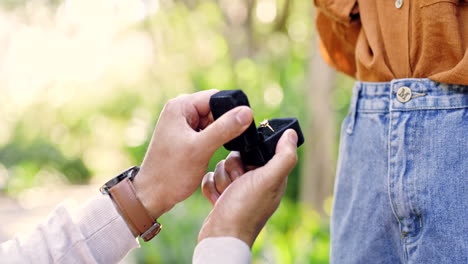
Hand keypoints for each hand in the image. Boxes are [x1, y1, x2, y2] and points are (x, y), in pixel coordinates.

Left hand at [132, 90, 253, 219]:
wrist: (153, 194)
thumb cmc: (171, 172)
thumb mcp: (201, 148)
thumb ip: (225, 128)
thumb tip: (247, 112)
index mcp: (180, 106)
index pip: (215, 97)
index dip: (230, 110)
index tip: (239, 128)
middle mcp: (180, 110)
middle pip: (215, 108)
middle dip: (225, 123)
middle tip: (224, 143)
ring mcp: (182, 123)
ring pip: (213, 121)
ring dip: (220, 133)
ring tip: (212, 150)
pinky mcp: (185, 136)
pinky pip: (207, 131)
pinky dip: (214, 140)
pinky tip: (210, 152)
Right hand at [198, 129, 297, 246]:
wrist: (221, 236)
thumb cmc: (245, 209)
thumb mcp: (269, 179)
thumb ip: (283, 156)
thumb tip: (291, 133)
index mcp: (271, 176)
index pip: (257, 149)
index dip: (248, 154)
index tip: (246, 167)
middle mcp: (256, 181)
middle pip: (236, 156)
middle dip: (231, 169)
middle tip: (237, 184)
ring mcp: (238, 189)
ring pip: (221, 166)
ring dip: (220, 181)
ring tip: (227, 196)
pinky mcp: (223, 195)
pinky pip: (210, 178)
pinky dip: (211, 188)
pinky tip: (218, 200)